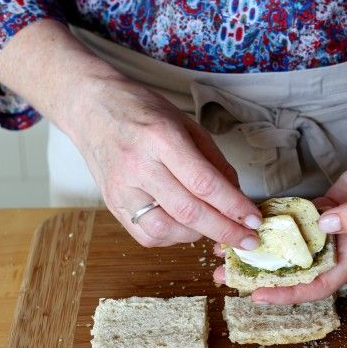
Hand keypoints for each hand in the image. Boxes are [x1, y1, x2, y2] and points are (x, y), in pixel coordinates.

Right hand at [69, 77, 262, 247]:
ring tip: (214, 227)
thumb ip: (214, 161)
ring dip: (198, 235)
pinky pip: (146, 235)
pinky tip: (185, 227)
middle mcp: (139, 165)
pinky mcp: (112, 203)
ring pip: (167, 230)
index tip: (254, 220)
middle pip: (189, 211)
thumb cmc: (143, 111)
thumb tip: (238, 197)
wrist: (91, 107)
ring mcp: (121, 188)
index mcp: (162, 138)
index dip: (234, 207)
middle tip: (248, 240)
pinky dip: (173, 238)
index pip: (205, 183)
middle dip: (225, 230)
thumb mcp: (187, 124)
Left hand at [213, 52, 346, 302]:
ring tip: (230, 246)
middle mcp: (342, 241)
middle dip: (264, 273)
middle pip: (299, 267)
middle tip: (227, 271)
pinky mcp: (329, 204)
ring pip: (294, 243)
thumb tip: (325, 227)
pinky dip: (278, 219)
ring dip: (266, 246)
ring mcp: (334, 223)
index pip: (320, 282)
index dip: (290, 293)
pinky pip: (298, 217)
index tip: (257, 295)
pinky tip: (256, 217)